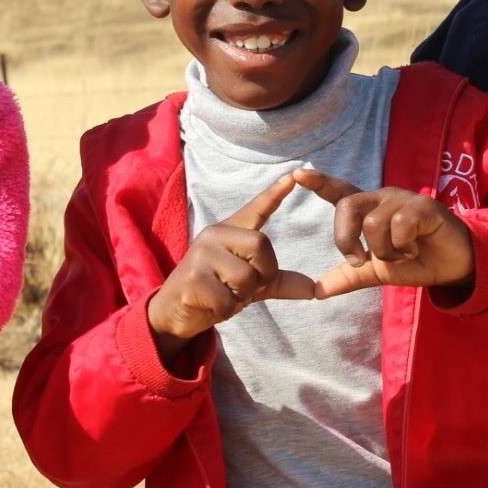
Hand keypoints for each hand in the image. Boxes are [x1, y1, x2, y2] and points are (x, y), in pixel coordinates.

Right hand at [146, 174, 315, 362]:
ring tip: (225, 294)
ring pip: (246, 277)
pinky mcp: (192, 280)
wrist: (174, 311)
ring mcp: (200, 256)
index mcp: (228, 231)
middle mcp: (214, 236)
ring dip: (242, 296)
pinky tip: (211, 305)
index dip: (275, 194)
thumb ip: (277, 281)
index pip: (256, 209)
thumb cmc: (215, 290)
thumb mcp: (249, 285)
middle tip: (244, 287)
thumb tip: (312, 290)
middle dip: (263, 273)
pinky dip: (226, 309)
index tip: (293, 177)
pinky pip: (228, 299)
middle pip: (261, 245)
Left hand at [292, 168, 475, 299]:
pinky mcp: (423, 206)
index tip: (297, 174)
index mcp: (368, 210)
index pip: (339, 191)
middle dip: (346, 238)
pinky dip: (404, 247)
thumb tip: (316, 292)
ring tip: (403, 254)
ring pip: (373, 223)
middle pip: (347, 206)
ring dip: (385, 251)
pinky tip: (416, 249)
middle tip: (359, 261)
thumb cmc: (416, 261)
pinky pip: (399, 226)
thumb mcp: (378, 272)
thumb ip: (349, 277)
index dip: (319, 182)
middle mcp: (382, 198)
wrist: (453, 267)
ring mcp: (403, 200)